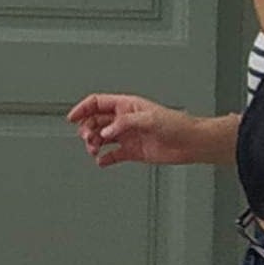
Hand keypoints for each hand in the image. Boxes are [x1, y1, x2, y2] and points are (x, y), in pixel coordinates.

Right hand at [69, 93, 200, 167]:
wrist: (191, 143)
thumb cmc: (177, 125)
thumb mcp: (149, 118)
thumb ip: (125, 123)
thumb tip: (107, 130)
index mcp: (127, 105)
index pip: (98, 103)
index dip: (83, 109)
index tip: (72, 118)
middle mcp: (125, 120)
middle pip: (95, 121)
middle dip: (87, 129)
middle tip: (88, 138)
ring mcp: (127, 135)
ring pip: (101, 138)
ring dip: (94, 144)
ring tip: (94, 150)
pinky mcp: (132, 151)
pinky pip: (113, 155)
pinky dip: (105, 159)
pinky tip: (102, 161)